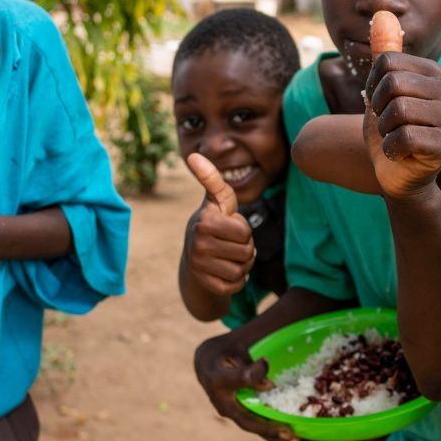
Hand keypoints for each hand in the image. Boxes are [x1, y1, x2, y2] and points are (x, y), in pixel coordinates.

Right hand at [183, 153, 255, 297]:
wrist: (193, 258)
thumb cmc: (212, 223)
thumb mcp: (216, 201)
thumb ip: (212, 178)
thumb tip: (193, 155)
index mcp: (204, 221)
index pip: (244, 232)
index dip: (243, 229)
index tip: (229, 226)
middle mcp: (197, 244)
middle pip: (246, 252)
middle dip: (246, 248)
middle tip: (231, 243)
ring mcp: (199, 266)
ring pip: (242, 270)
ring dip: (242, 265)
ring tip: (229, 256)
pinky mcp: (204, 284)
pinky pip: (235, 286)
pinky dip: (237, 281)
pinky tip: (226, 270)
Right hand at [193, 329, 295, 440]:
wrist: (206, 362)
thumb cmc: (224, 352)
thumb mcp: (235, 350)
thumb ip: (250, 367)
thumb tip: (270, 386)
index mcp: (218, 378)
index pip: (241, 379)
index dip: (257, 374)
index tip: (268, 362)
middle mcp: (220, 400)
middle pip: (245, 419)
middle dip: (268, 428)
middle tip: (290, 433)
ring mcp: (227, 411)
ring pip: (250, 426)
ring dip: (272, 434)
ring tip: (294, 439)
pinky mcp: (234, 414)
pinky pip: (251, 423)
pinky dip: (268, 430)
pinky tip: (287, 435)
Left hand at [363, 51, 440, 200]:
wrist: (397, 174)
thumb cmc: (391, 130)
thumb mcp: (382, 90)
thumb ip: (385, 55)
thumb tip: (382, 15)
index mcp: (435, 72)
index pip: (388, 61)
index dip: (372, 84)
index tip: (378, 102)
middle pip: (393, 83)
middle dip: (378, 108)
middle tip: (386, 123)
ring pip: (398, 110)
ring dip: (384, 130)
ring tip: (395, 137)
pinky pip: (405, 137)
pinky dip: (391, 148)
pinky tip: (400, 153)